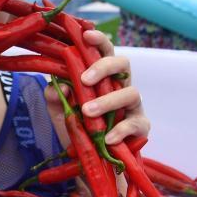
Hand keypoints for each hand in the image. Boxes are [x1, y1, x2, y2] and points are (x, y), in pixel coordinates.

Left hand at [44, 29, 149, 145]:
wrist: (93, 161)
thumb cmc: (80, 130)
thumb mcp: (60, 113)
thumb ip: (55, 97)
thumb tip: (59, 83)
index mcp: (103, 77)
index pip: (104, 52)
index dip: (98, 40)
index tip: (86, 35)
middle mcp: (120, 86)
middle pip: (123, 63)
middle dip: (104, 67)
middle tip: (85, 80)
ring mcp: (132, 106)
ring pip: (131, 93)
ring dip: (108, 100)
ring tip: (88, 112)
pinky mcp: (140, 127)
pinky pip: (135, 123)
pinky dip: (121, 129)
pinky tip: (107, 138)